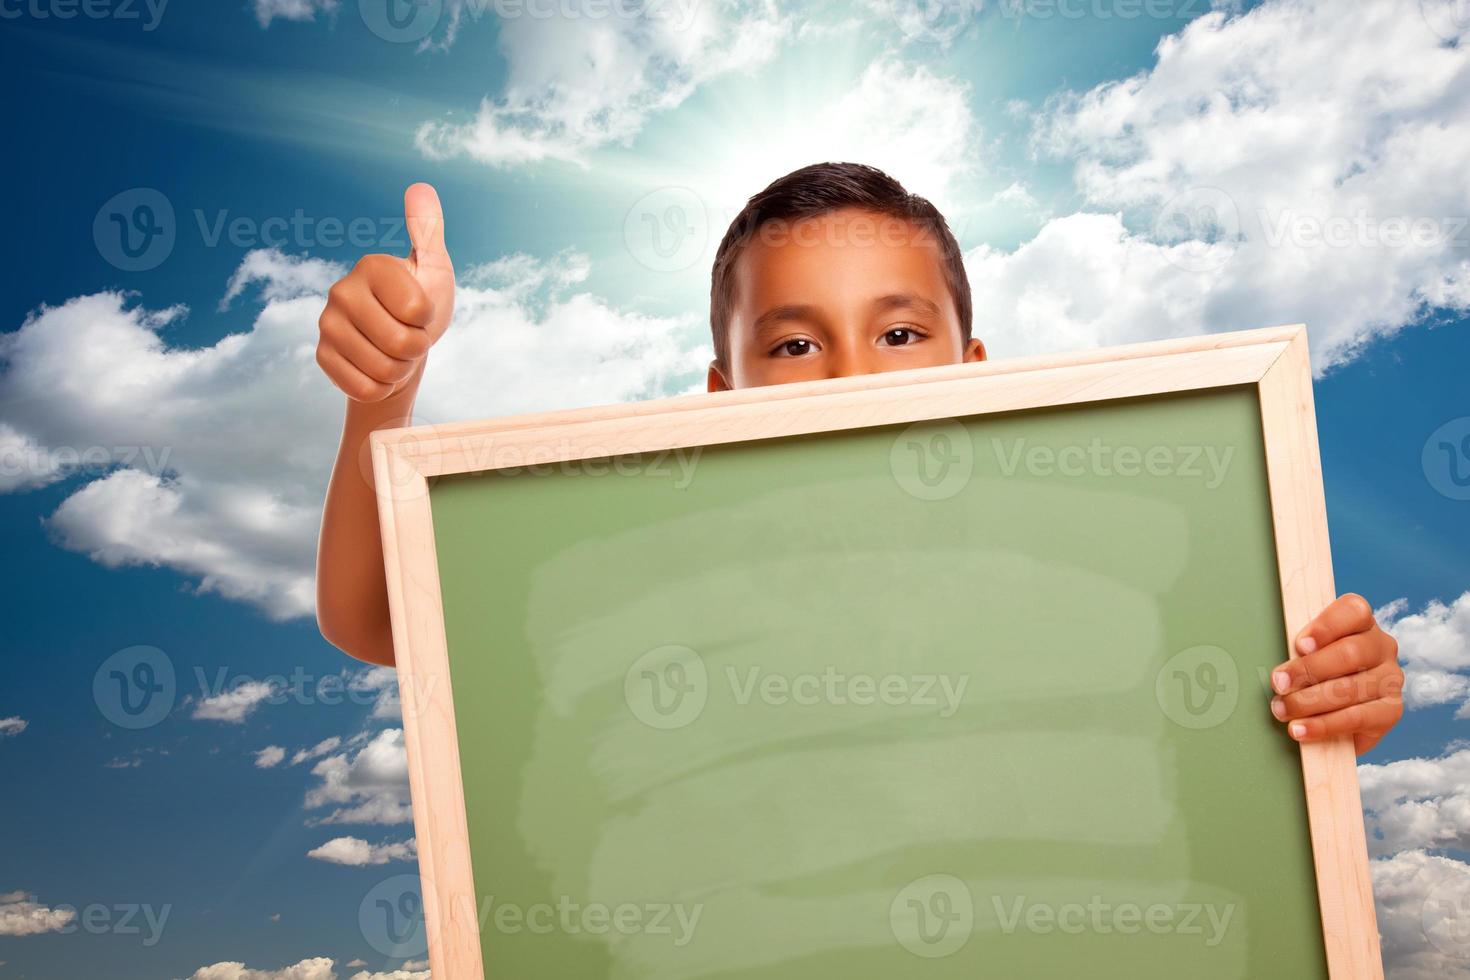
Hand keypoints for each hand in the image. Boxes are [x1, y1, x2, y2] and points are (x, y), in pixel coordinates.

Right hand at [316, 183, 454, 401]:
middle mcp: (341, 290)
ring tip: (393, 351)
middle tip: (408, 335)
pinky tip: (375, 368)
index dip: (429, 320)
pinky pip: (365, 388)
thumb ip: (428, 231)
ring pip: (385, 370)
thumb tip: (420, 186)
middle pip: (402, 343)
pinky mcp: (322, 357)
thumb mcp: (434, 269)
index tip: (420, 311)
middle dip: (416, 348)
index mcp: (372, 266)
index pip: (419, 310)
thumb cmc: (422, 305)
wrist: (399, 348)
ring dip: (400, 369)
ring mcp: (327, 325)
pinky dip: (381, 386)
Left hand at [1268, 593, 1403, 754]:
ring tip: (1281, 710)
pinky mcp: (1391, 711)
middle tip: (1278, 684)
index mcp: (1361, 623)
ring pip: (1350, 688)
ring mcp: (1390, 679)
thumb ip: (1299, 651)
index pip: (1354, 611)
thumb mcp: (1305, 655)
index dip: (1326, 626)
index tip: (1299, 645)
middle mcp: (1381, 647)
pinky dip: (1323, 725)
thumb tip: (1280, 668)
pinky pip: (1356, 717)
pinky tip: (1299, 729)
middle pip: (1350, 653)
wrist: (1338, 719)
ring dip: (1309, 702)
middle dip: (1308, 670)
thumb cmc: (1314, 675)